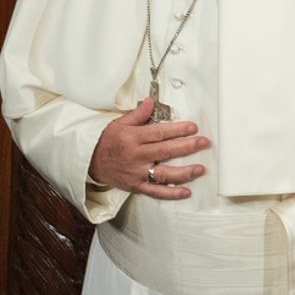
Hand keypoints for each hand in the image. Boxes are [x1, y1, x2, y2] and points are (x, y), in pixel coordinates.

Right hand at [88, 97, 208, 199]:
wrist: (90, 162)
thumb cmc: (107, 141)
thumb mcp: (119, 123)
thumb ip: (137, 115)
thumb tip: (151, 102)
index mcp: (133, 138)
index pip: (159, 133)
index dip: (178, 130)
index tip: (193, 127)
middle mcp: (136, 156)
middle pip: (165, 151)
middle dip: (187, 147)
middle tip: (203, 143)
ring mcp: (137, 173)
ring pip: (163, 174)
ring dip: (184, 172)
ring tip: (200, 169)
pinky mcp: (136, 186)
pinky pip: (156, 192)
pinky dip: (171, 193)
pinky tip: (186, 191)